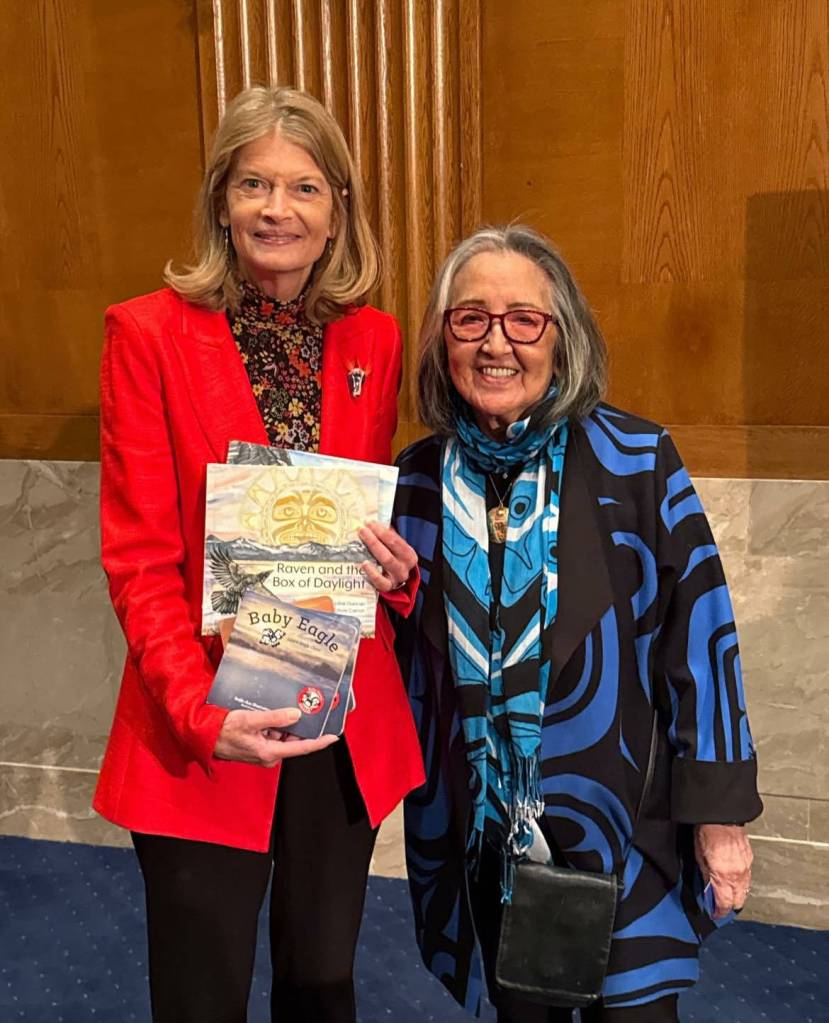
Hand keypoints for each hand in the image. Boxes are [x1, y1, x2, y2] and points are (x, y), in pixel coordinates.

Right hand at [213, 708, 337, 766]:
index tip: (334, 735)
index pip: (302, 748)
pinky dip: (275, 724)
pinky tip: (273, 711)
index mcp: (270, 752)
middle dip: (301, 725)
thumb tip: (296, 715)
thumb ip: (274, 718)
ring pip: (283, 735)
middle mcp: (269, 755)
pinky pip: (272, 734)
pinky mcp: (257, 746)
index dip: (320, 741)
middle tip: (309, 707)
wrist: (204, 736)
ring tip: (288, 704)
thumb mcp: (250, 720)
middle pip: (294, 740)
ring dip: (285, 723)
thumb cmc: (223, 731)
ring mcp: (263, 751)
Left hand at [358, 522, 417, 593]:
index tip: (370, 523)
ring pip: (386, 561)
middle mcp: (405, 566)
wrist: (394, 579)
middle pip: (390, 549)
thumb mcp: (394, 548)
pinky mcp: (387, 587)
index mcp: (409, 554)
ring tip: (362, 540)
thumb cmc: (392, 559)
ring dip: (373, 548)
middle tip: (362, 530)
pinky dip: (371, 572)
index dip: (381, 531)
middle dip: (374, 538)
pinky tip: (363, 563)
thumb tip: (372, 524)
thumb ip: (386, 537)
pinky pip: (380, 581)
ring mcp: (396, 578)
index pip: (395, 540)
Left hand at [693, 823, 752, 917]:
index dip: (720, 912)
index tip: (715, 915)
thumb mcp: (699, 857)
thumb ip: (705, 876)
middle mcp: (738, 874)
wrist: (721, 815)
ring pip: (745, 890)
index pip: (725, 903)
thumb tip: (707, 890)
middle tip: (721, 907)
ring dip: (736, 895)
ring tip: (726, 895)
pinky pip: (747, 877)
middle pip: (739, 900)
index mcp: (724, 875)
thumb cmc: (707, 832)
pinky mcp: (749, 858)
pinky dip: (741, 883)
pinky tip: (733, 880)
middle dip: (730, 906)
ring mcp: (746, 866)